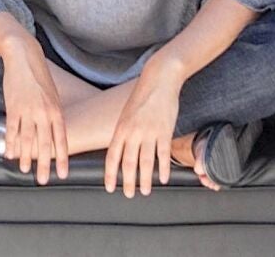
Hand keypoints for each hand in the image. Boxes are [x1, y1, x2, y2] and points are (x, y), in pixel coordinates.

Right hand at [0, 39, 68, 184]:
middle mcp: (44, 113)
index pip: (61, 139)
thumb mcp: (52, 96)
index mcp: (56, 110)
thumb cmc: (39, 77)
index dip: (62, 158)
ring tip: (25, 170)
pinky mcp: (13, 107)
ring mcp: (28, 110)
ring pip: (28, 139)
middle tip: (43, 180)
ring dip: (26, 157)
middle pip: (45, 144)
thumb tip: (55, 133)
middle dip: (44, 164)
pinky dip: (10, 143)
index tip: (62, 174)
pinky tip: (9, 153)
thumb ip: (53, 115)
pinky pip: (12, 129)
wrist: (24, 58)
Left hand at [104, 65, 182, 196]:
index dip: (110, 174)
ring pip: (145, 162)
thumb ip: (124, 132)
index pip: (112, 156)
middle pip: (128, 163)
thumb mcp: (127, 113)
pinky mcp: (165, 130)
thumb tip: (121, 151)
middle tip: (128, 195)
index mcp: (121, 128)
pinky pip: (163, 154)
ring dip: (145, 180)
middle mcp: (133, 131)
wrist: (159, 79)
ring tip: (145, 191)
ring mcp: (149, 131)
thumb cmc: (143, 96)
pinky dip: (163, 168)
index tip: (110, 187)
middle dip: (127, 182)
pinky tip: (164, 179)